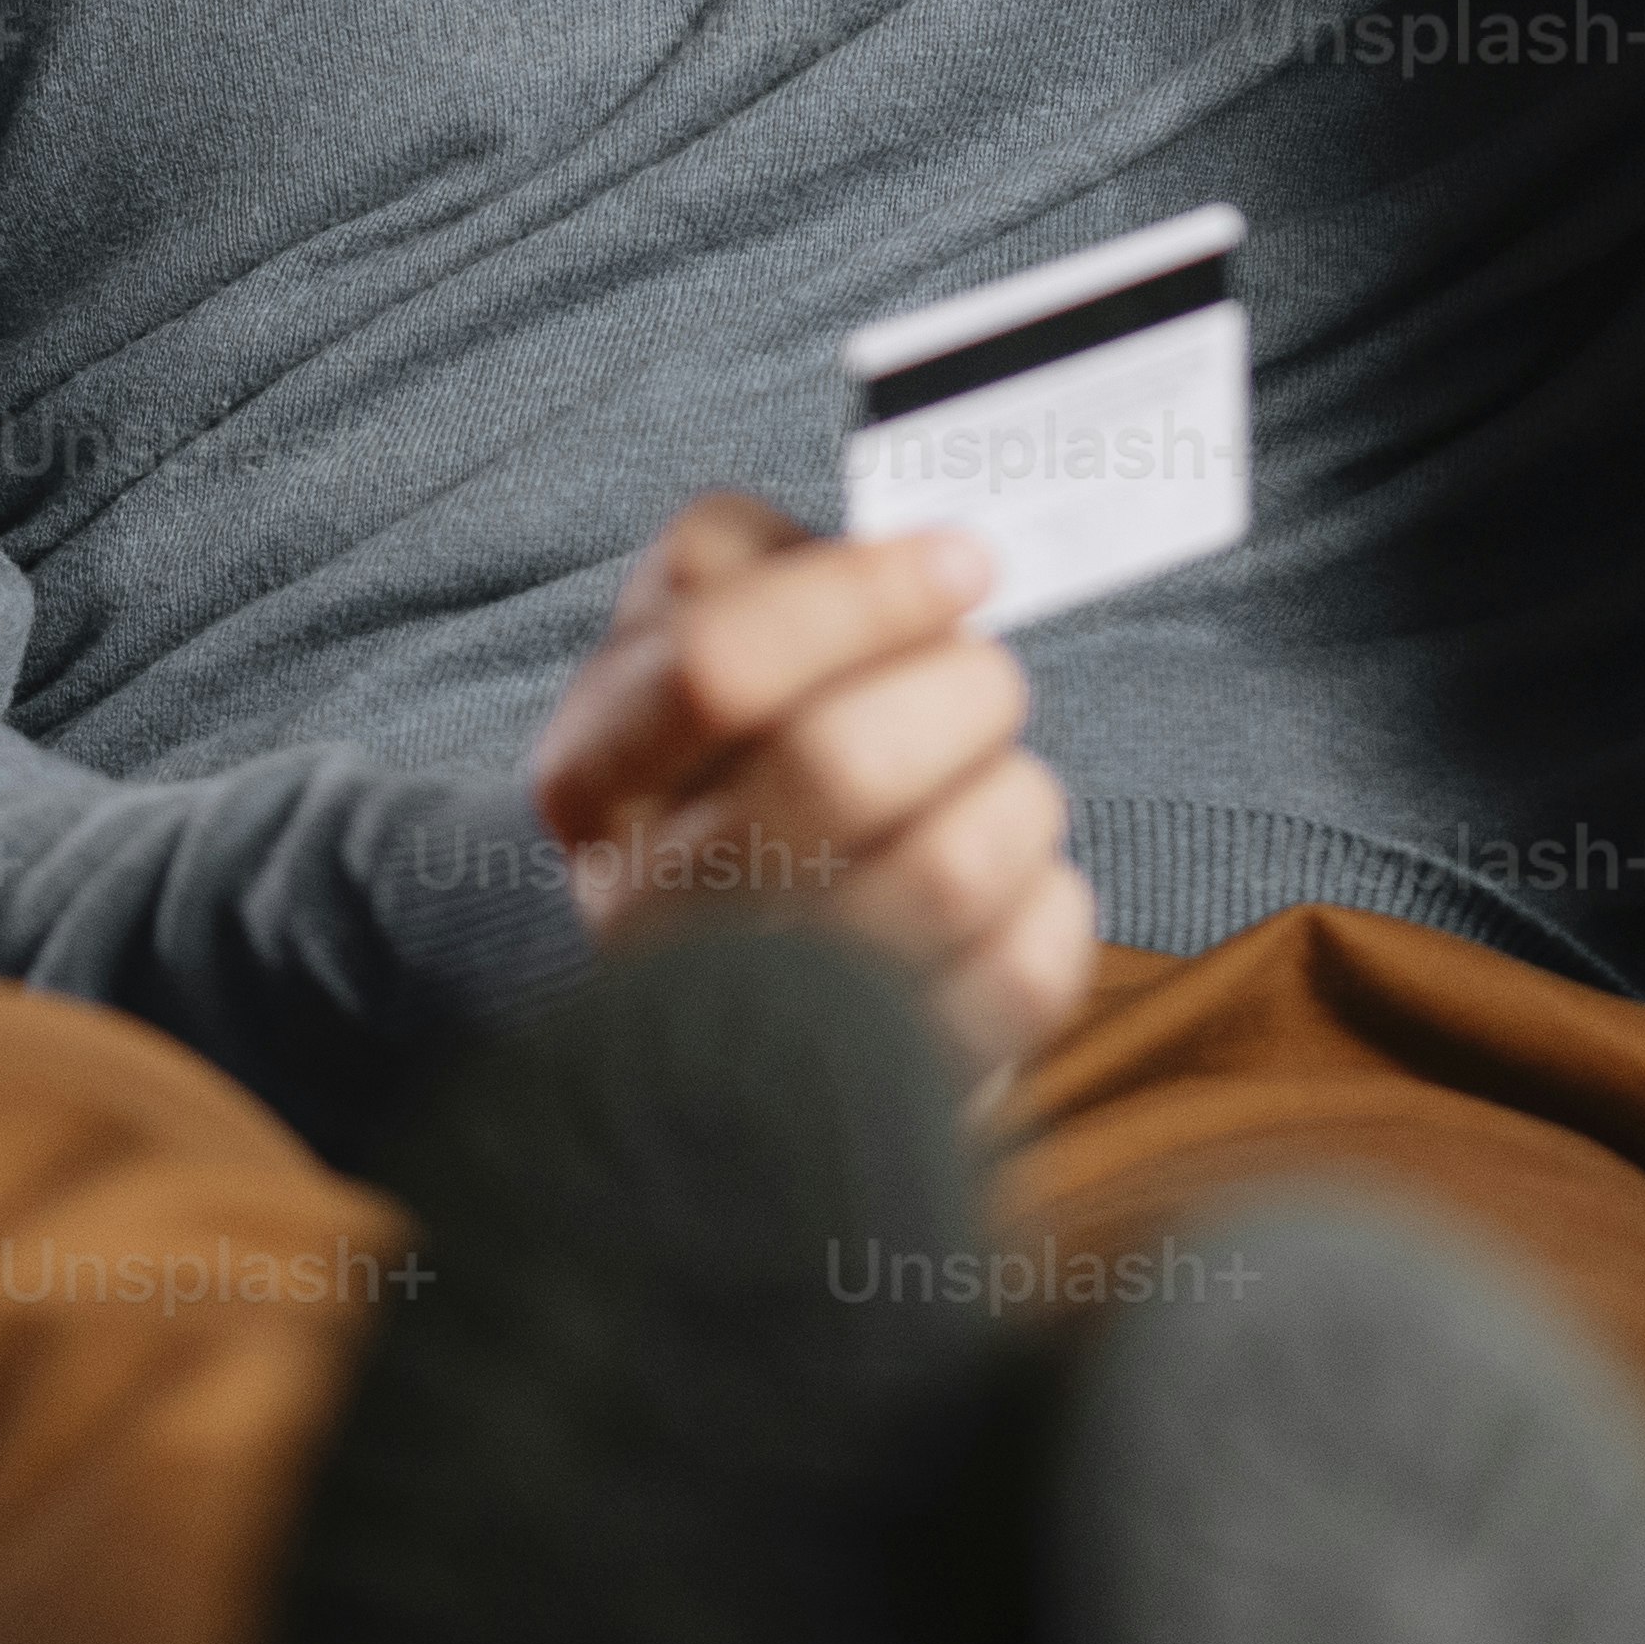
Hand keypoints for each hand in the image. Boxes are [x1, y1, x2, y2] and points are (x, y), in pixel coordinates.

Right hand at [525, 496, 1099, 1082]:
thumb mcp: (685, 631)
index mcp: (595, 778)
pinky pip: (1022, 971)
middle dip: (961, 690)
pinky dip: (1049, 900)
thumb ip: (763, 565)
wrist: (717, 974)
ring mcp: (762, 1018)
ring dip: (1013, 795)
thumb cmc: (728, 760)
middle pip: (839, 767)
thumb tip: (923, 566)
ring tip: (992, 784)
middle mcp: (653, 912)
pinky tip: (1008, 882)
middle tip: (984, 681)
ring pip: (947, 871)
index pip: (721, 664)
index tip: (966, 560)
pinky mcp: (884, 1082)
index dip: (868, 593)